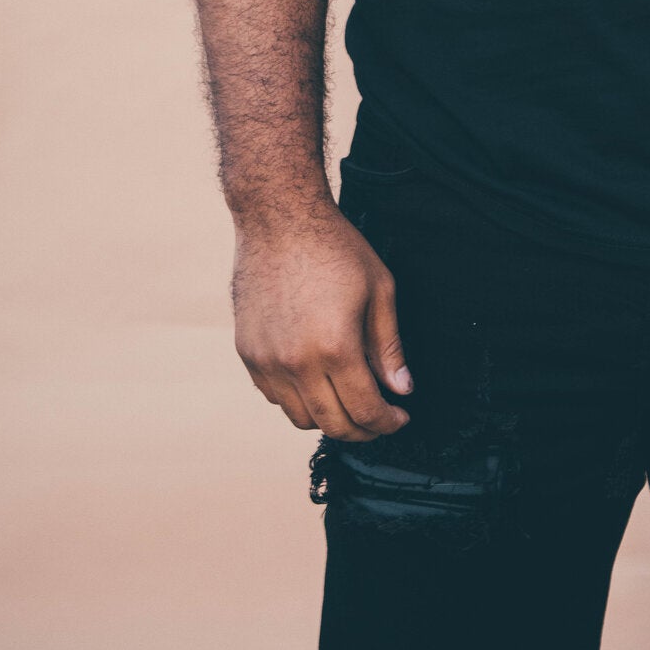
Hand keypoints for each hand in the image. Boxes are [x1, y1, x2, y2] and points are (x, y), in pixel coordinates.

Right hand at [233, 202, 411, 441]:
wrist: (279, 219)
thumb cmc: (336, 248)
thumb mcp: (379, 290)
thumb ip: (389, 347)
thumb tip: (401, 390)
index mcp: (335, 347)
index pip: (364, 410)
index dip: (387, 422)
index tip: (400, 418)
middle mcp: (296, 363)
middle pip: (332, 423)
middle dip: (362, 430)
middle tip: (379, 419)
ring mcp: (266, 361)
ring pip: (299, 417)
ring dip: (329, 418)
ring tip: (349, 401)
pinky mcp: (248, 353)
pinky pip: (274, 396)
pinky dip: (298, 400)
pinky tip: (317, 382)